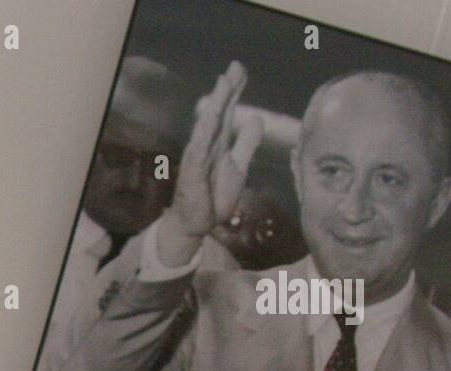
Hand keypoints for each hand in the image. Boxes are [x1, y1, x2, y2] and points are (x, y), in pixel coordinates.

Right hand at [159, 61, 262, 265]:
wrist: (196, 225)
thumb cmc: (213, 197)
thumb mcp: (238, 166)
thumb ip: (246, 144)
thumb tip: (257, 118)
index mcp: (219, 143)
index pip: (227, 112)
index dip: (233, 92)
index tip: (240, 70)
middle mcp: (207, 145)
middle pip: (218, 113)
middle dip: (226, 91)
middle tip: (234, 67)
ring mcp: (198, 157)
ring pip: (208, 126)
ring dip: (215, 105)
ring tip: (223, 85)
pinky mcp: (193, 171)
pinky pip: (199, 148)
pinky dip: (205, 132)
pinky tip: (211, 117)